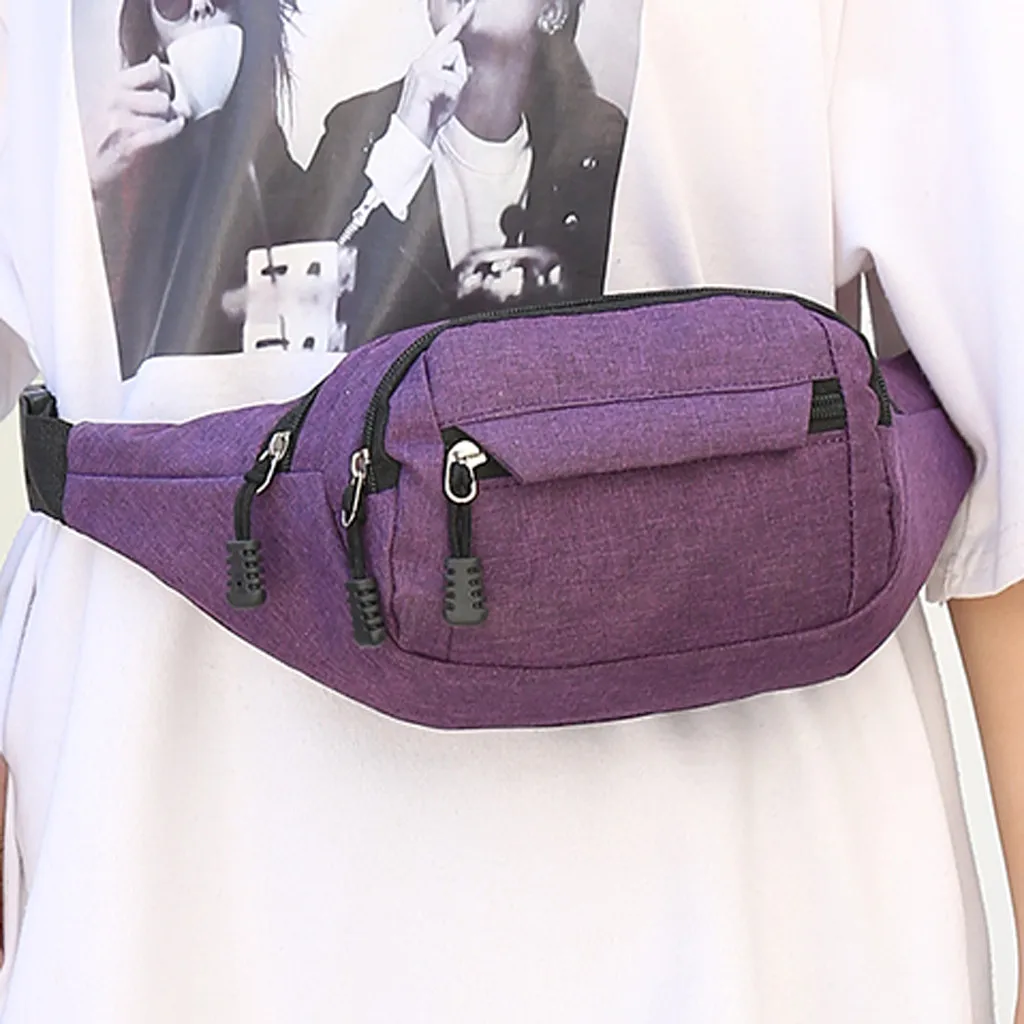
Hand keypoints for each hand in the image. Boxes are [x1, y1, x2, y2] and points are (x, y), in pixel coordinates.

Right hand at [88, 56, 185, 195]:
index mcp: (112, 87)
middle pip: (161, 96)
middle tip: (168, 113)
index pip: (151, 70)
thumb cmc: (100, 136)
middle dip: (170, 106)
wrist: (84, 167)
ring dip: (168, 121)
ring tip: (163, 125)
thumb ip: (133, 83)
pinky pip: (159, 132)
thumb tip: (156, 63)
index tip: (166, 87)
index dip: (165, 80)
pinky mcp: (128, 145)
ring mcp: (120, 123)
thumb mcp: (111, 101)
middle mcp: (115, 101)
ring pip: (162, 113)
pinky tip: (175, 127)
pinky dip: (171, 130)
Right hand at [395, 0, 476, 148]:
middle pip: (455, 47)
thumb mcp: (448, 96)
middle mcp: (422, 60)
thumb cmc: (427, 119)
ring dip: (457, 85)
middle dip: (460, 72)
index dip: (460, 20)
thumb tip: (466, 67)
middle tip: (448, 95)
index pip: (446, 37)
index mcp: (425, 62)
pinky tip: (439, 105)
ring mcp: (421, 68)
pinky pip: (453, 81)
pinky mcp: (424, 79)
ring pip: (456, 63)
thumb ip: (456, 78)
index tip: (472, 6)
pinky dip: (452, 96)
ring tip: (442, 101)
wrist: (411, 137)